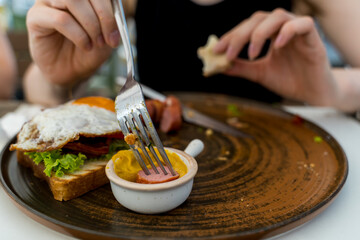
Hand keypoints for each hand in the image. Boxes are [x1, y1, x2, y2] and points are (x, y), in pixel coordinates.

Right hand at [26, 0, 119, 85]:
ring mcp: (47, 3)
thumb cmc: (87, 53)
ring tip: (95, 42)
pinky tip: (84, 45)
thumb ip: (110, 23)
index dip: (108, 11)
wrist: (70, 73)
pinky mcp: (35, 17)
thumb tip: (113, 15)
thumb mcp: (106, 39)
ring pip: (71, 0)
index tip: (115, 35)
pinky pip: (59, 19)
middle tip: (107, 39)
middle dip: (102, 17)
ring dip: (89, 23)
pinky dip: (77, 34)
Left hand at [214, 8, 338, 105]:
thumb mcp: (259, 74)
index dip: (230, 36)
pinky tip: (277, 46)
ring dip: (260, 33)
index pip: (247, 27)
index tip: (216, 50)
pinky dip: (289, 30)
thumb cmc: (288, 81)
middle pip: (258, 19)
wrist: (312, 94)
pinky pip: (303, 24)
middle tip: (228, 53)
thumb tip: (219, 66)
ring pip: (278, 16)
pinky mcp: (314, 38)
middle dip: (240, 35)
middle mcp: (282, 28)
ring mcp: (298, 32)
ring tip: (252, 54)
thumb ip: (241, 68)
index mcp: (269, 35)